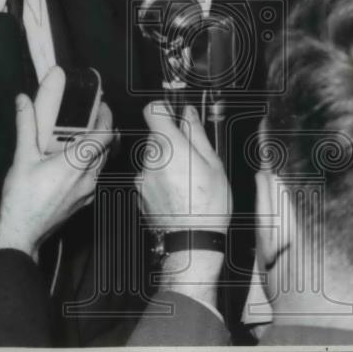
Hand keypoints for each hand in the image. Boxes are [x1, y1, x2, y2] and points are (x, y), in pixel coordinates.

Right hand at [0, 66, 112, 260]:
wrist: (22, 233)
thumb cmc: (22, 200)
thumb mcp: (22, 157)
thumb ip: (26, 126)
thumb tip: (23, 101)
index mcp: (76, 163)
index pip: (105, 135)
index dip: (106, 117)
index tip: (101, 106)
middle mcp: (88, 177)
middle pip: (107, 148)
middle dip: (102, 130)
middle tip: (91, 117)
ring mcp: (88, 191)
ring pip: (102, 162)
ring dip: (98, 148)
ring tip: (83, 136)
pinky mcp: (85, 200)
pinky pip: (95, 176)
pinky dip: (91, 164)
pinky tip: (76, 161)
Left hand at [136, 103, 231, 232]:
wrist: (191, 242)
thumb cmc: (208, 205)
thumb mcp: (213, 164)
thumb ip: (197, 133)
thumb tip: (189, 113)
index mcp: (170, 145)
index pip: (153, 110)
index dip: (165, 109)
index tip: (176, 116)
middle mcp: (151, 158)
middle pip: (156, 136)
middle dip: (172, 141)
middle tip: (192, 158)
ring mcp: (143, 176)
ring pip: (153, 157)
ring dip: (166, 161)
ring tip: (186, 180)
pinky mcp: (139, 192)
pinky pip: (149, 175)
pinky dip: (160, 178)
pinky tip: (177, 192)